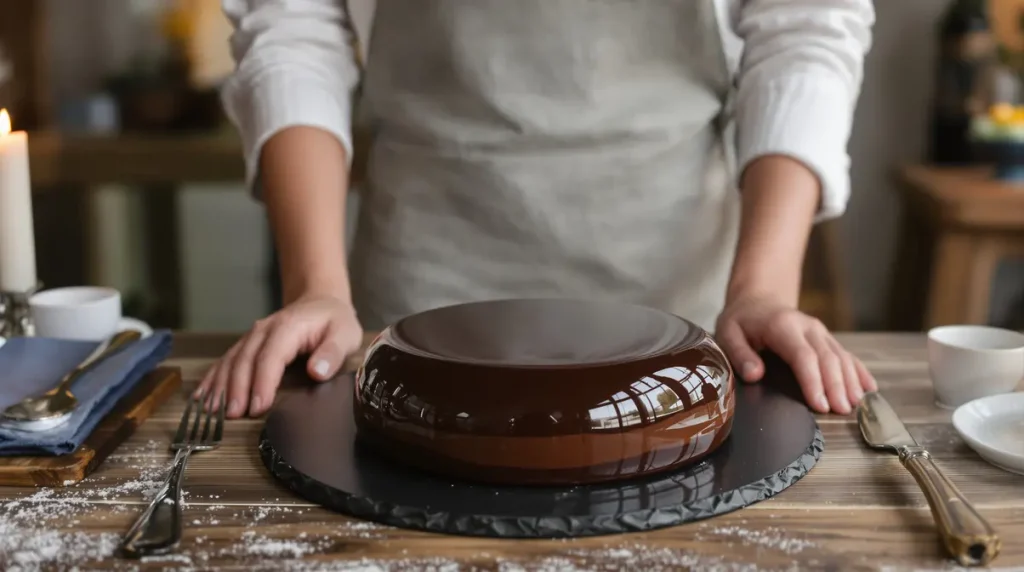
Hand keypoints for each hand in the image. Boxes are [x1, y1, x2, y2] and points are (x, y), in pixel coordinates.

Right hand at [196, 293, 363, 417]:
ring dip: (220, 386)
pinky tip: (202, 397)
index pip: (271, 357)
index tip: (257, 407)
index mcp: (288, 327)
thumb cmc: (334, 321)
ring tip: (212, 411)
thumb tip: (317, 372)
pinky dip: (213, 379)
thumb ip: (333, 352)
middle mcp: (264, 330)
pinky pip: (226, 361)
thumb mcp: (345, 333)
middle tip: (232, 415)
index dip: (262, 383)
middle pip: (245, 360)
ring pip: (231, 361)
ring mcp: (252, 336)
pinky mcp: (247, 344)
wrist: (321, 301)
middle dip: (236, 389)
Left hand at [715, 294, 875, 414]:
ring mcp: (820, 332)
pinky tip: (869, 389)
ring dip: (850, 381)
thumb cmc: (741, 320)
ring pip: (841, 356)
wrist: (758, 299)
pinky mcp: (826, 337)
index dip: (814, 381)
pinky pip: (846, 354)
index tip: (820, 404)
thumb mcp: (728, 333)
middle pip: (827, 358)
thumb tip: (755, 374)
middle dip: (836, 386)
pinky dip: (859, 371)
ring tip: (856, 405)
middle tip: (842, 412)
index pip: (803, 356)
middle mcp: (806, 327)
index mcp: (782, 327)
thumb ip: (739, 353)